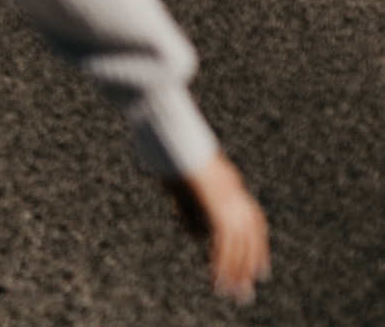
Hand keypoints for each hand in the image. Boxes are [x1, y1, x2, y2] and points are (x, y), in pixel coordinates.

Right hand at [164, 152, 268, 303]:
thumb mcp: (179, 185)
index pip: (253, 222)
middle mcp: (234, 193)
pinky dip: (221, 264)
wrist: (167, 132)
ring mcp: (227, 198)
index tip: (259, 271)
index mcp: (230, 185)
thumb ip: (191, 209)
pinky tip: (217, 280)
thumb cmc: (166, 151)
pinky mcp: (216, 205)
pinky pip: (223, 243)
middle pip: (250, 236)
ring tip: (233, 295)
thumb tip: (198, 236)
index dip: (256, 247)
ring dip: (235, 272)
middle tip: (246, 293)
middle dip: (248, 266)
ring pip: (238, 244)